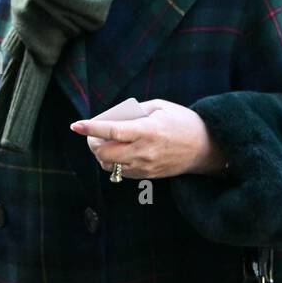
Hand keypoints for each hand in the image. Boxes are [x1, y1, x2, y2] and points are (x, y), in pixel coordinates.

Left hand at [70, 99, 224, 180]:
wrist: (205, 148)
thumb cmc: (183, 122)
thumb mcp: (161, 106)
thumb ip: (135, 111)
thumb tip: (113, 116)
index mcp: (148, 130)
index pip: (113, 131)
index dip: (92, 128)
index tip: (76, 125)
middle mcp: (144, 150)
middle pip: (104, 153)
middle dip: (93, 143)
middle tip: (93, 135)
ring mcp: (145, 166)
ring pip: (109, 165)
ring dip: (102, 154)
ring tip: (107, 143)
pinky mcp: (147, 175)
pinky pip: (120, 172)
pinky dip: (114, 162)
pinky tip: (121, 152)